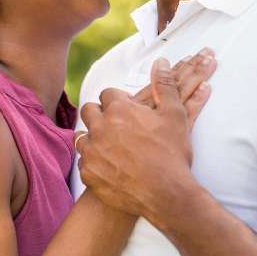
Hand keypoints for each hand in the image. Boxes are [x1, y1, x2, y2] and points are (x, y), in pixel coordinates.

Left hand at [76, 57, 211, 216]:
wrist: (167, 194)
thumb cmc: (172, 153)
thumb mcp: (174, 115)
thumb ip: (164, 85)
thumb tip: (161, 62)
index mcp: (118, 110)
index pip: (108, 94)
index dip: (119, 101)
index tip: (127, 111)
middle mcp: (100, 127)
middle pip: (89, 111)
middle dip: (100, 115)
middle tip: (116, 127)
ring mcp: (92, 151)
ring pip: (82, 136)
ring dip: (93, 138)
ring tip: (110, 146)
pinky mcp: (88, 173)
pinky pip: (83, 161)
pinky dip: (93, 162)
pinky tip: (107, 166)